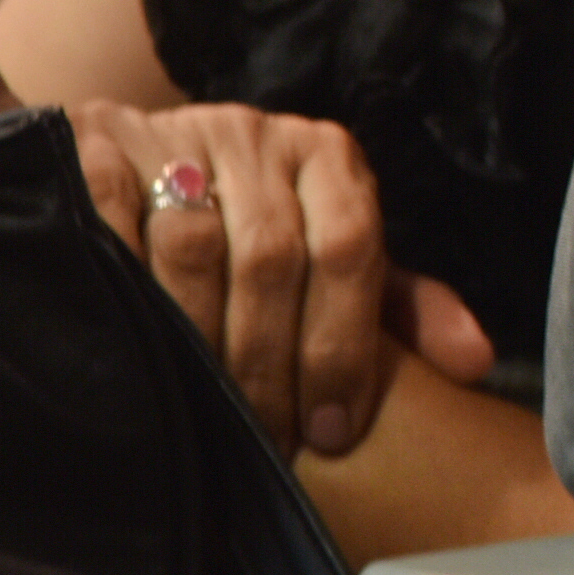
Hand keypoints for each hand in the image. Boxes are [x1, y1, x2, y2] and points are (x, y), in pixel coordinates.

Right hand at [68, 98, 492, 456]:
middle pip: (272, 256)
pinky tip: (129, 345)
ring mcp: (177, 133)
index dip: (342, 347)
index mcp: (329, 158)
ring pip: (193, 246)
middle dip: (270, 363)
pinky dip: (121, 283)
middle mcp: (260, 135)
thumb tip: (476, 362)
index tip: (334, 430)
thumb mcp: (332, 259)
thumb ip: (401, 306)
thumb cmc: (253, 230)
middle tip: (266, 441)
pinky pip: (112, 217)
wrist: (135, 156)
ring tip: (204, 413)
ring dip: (198, 342)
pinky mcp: (97, 141)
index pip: (349, 249)